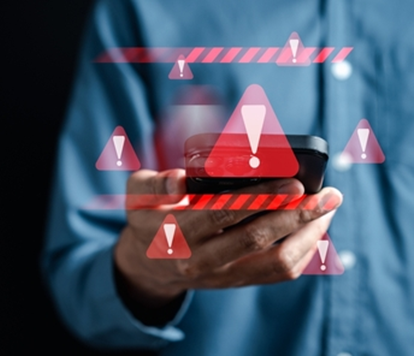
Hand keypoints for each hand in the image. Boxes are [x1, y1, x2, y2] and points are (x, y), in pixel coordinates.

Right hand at [114, 168, 341, 308]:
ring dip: (308, 236)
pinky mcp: (238, 281)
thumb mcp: (136, 195)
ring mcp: (223, 275)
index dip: (260, 198)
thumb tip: (178, 179)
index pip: (223, 214)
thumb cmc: (149, 218)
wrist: (150, 263)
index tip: (292, 182)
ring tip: (327, 210)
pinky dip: (303, 252)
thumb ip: (153, 184)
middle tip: (327, 195)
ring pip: (276, 262)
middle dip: (297, 215)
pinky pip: (278, 273)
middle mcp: (202, 259)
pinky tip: (314, 229)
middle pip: (257, 239)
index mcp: (177, 233)